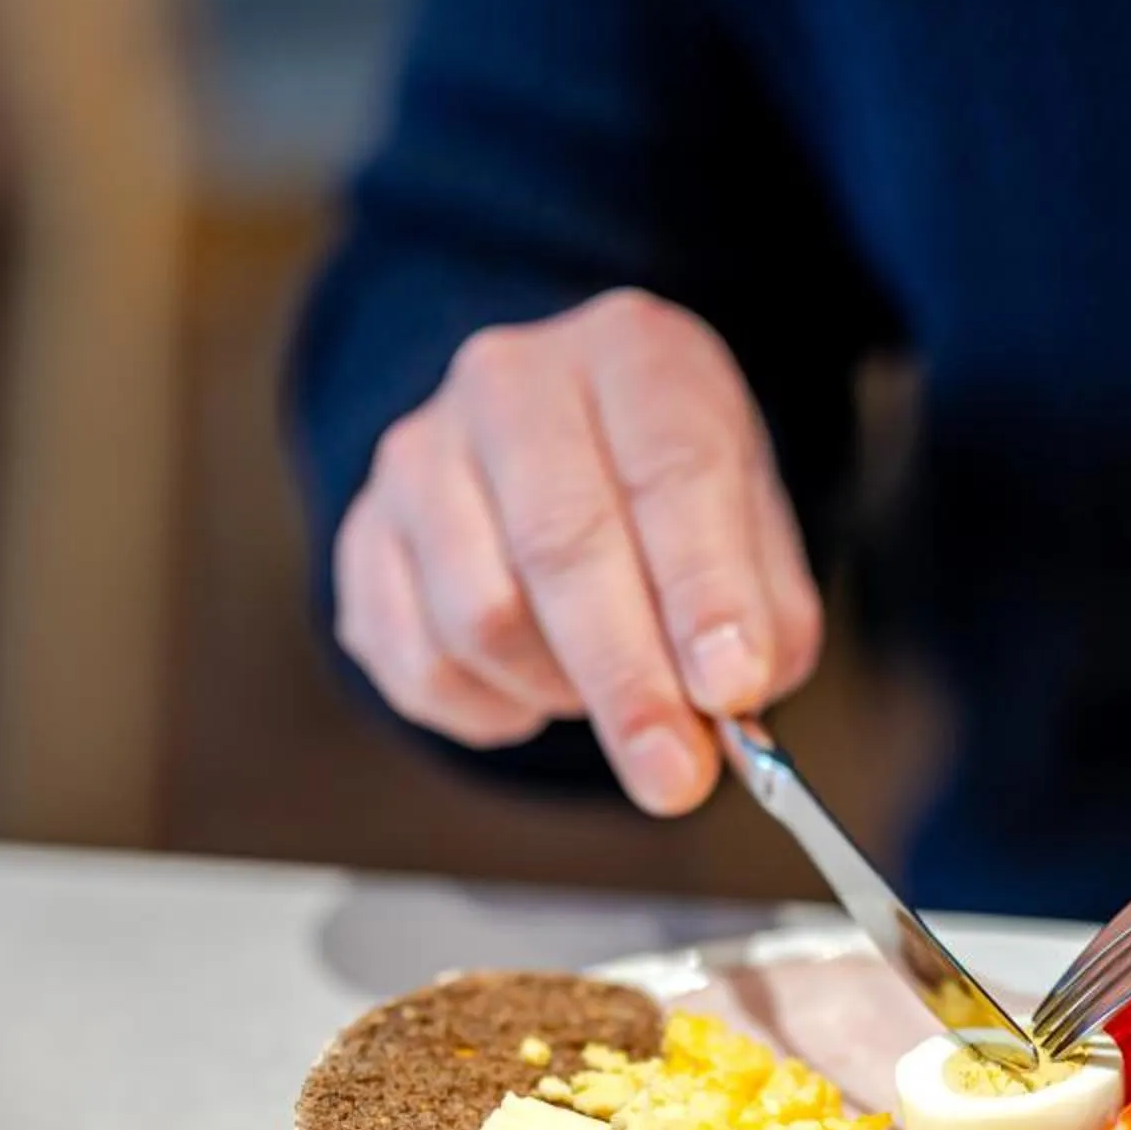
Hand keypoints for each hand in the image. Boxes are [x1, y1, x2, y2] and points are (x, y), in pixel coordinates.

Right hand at [333, 291, 824, 816]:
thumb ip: (763, 614)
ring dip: (559, 690)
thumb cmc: (669, 497)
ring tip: (604, 690)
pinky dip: (490, 710)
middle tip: (676, 775)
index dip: (703, 590)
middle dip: (627, 679)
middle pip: (561, 544)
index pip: (670, 470)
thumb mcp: (753, 526)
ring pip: (482, 613)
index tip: (731, 690)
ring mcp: (421, 455)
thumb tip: (731, 700)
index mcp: (633, 354)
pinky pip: (420, 662)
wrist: (561, 449)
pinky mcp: (366, 538)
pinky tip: (533, 692)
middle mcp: (512, 381)